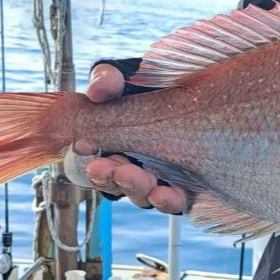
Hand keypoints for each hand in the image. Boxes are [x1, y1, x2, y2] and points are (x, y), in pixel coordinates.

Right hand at [77, 64, 187, 213]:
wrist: (196, 85)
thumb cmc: (151, 83)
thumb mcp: (126, 77)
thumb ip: (108, 81)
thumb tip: (97, 91)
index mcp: (109, 144)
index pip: (88, 160)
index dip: (83, 157)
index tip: (83, 145)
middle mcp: (131, 166)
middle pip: (114, 183)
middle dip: (109, 176)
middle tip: (107, 167)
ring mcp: (158, 179)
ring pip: (141, 195)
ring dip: (136, 188)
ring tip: (137, 177)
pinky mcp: (187, 187)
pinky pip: (175, 201)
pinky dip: (167, 201)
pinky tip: (164, 193)